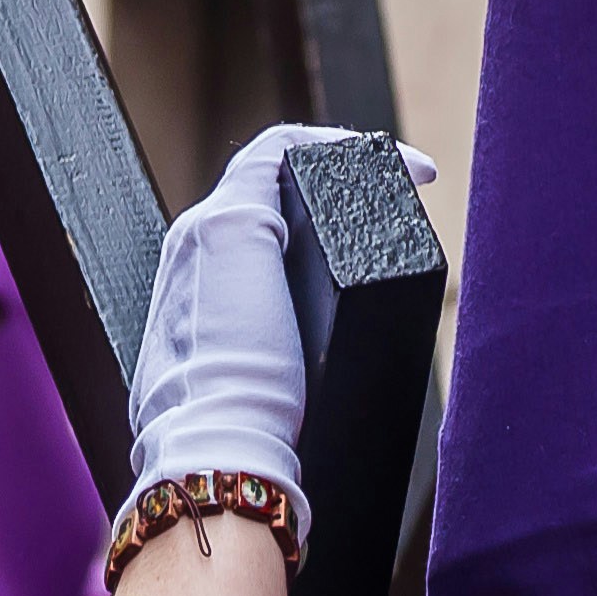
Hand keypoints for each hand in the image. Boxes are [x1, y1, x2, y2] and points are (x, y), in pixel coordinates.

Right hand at [131, 125, 440, 553]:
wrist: (216, 449)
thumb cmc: (238, 446)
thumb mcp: (249, 406)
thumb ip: (263, 391)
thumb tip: (304, 412)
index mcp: (192, 298)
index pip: (248, 238)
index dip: (307, 226)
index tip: (365, 243)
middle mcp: (189, 254)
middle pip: (264, 195)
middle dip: (335, 190)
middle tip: (401, 199)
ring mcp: (206, 233)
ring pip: (273, 168)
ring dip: (343, 161)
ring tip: (407, 174)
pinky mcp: (233, 224)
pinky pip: (285, 152)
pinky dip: (340, 146)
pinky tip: (401, 166)